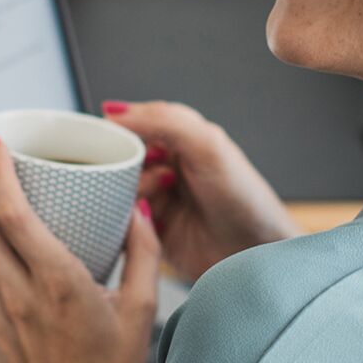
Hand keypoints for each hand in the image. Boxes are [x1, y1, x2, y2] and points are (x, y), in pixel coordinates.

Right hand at [99, 101, 300, 282]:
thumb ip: (162, 120)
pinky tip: (147, 220)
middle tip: (148, 172)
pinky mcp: (150, 229)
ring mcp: (157, 198)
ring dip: (133, 192)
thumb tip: (115, 110)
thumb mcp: (206, 145)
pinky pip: (120, 219)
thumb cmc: (243, 198)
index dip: (121, 129)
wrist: (254, 252)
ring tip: (157, 199)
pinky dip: (128, 217)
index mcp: (180, 139)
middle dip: (125, 164)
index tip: (108, 138)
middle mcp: (166, 166)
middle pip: (121, 156)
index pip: (135, 122)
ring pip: (118, 187)